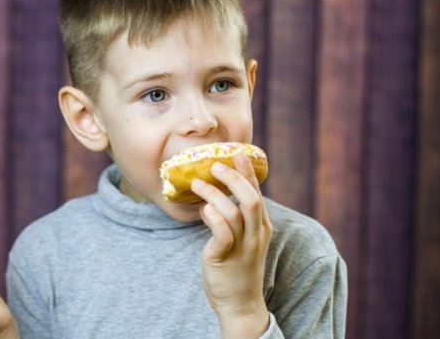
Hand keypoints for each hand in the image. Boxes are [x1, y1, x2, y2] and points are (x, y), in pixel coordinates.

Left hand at [190, 153, 271, 337]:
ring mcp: (243, 246)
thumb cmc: (237, 267)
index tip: (237, 153)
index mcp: (261, 226)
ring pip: (234, 212)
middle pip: (251, 198)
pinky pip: (221, 231)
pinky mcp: (226, 256)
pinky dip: (211, 216)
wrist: (239, 304)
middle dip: (234, 178)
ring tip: (196, 184)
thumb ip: (234, 218)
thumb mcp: (242, 239)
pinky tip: (202, 209)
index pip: (257, 193)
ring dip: (213, 194)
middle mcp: (256, 234)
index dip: (247, 172)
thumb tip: (214, 195)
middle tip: (215, 166)